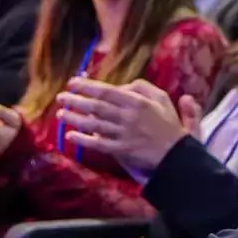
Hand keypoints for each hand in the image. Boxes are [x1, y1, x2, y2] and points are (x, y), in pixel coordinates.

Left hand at [56, 79, 192, 178]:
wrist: (177, 155)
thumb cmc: (170, 125)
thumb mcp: (163, 98)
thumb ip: (144, 87)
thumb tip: (123, 86)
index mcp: (137, 102)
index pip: (106, 91)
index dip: (87, 86)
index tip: (72, 83)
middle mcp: (127, 116)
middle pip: (96, 107)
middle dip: (75, 100)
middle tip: (61, 97)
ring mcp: (123, 134)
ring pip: (94, 124)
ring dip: (75, 118)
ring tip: (60, 114)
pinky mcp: (121, 151)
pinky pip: (98, 144)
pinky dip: (83, 140)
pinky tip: (70, 136)